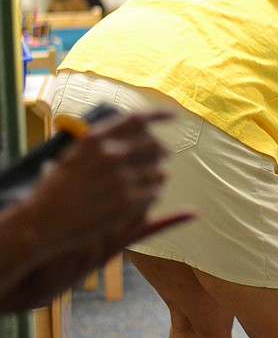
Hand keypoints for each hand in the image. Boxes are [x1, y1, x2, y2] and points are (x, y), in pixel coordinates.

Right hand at [0, 109, 194, 311]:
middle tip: (163, 156)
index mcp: (97, 139)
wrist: (42, 222)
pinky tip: (141, 199)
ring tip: (146, 182)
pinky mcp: (129, 202)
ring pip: (159, 172)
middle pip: (155, 146)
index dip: (159, 115)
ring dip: (157, 176)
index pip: (137, 119)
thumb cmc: (56, 188)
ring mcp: (122, 178)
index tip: (173, 115)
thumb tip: (133, 129)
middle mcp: (112, 154)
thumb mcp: (75, 154)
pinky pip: (155, 194)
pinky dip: (152, 195)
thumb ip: (103, 141)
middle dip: (162, 151)